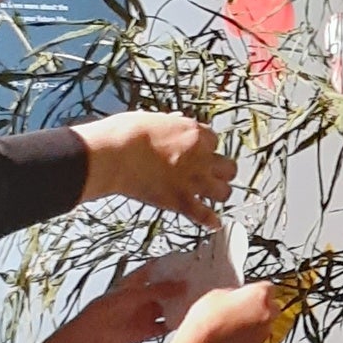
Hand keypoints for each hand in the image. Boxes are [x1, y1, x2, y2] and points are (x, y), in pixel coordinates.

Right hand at [73, 112, 235, 227]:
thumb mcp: (154, 119)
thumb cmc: (127, 133)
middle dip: (221, 170)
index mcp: (195, 134)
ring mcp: (194, 181)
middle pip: (228, 167)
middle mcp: (201, 158)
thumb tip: (174, 122)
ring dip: (218, 193)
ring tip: (212, 195)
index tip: (197, 152)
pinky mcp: (182, 201)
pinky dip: (210, 221)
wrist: (114, 155)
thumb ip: (171, 125)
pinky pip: (205, 216)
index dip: (205, 147)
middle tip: (210, 173)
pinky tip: (214, 224)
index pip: (214, 140)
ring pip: (224, 192)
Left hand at [82, 262, 195, 342]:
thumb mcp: (135, 294)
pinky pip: (166, 325)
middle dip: (182, 286)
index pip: (158, 268)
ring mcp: (147, 313)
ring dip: (181, 305)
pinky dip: (176, 323)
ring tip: (201, 300)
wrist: (95, 334)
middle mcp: (145, 296)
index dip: (172, 264)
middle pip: (167, 288)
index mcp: (138, 281)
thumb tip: (184, 285)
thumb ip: (160, 290)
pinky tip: (189, 321)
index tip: (190, 261)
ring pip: (169, 307)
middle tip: (202, 282)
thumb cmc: (108, 308)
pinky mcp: (149, 329)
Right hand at [188, 282, 280, 342]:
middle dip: (260, 308)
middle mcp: (267, 313)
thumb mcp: (218, 293)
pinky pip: (257, 342)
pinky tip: (232, 338)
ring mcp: (264, 333)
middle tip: (242, 309)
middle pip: (271, 307)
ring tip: (233, 326)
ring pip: (265, 326)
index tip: (249, 293)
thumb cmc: (207, 318)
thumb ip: (235, 293)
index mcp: (260, 294)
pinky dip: (249, 340)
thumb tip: (237, 297)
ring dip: (254, 325)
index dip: (256, 291)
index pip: (268, 287)